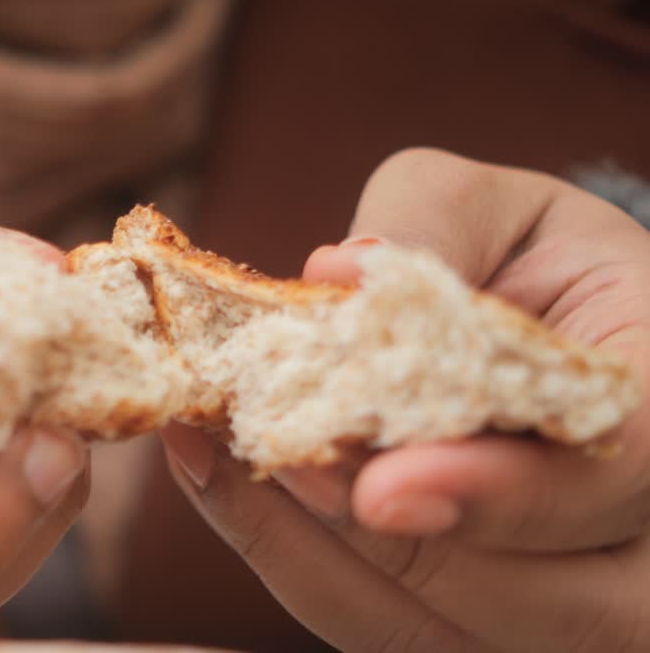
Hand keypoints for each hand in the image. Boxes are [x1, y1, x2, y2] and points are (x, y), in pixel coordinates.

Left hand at [163, 148, 649, 651]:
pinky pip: (381, 628)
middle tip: (277, 461)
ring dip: (316, 556)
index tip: (382, 482)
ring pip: (445, 636)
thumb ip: (431, 226)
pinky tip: (216, 479)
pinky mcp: (476, 625)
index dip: (505, 497)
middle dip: (392, 542)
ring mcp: (568, 604)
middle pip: (542, 602)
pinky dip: (292, 562)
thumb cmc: (527, 262)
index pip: (622, 482)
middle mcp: (642, 541)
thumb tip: (336, 275)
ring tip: (213, 458)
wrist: (539, 332)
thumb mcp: (498, 210)